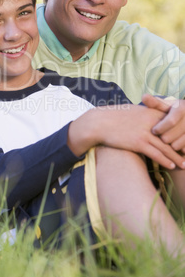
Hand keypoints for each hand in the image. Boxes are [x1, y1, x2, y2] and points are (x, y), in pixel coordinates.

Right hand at [68, 104, 184, 169]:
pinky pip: (156, 153)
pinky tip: (172, 166)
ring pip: (166, 147)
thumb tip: (152, 118)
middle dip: (182, 145)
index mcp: (150, 112)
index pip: (172, 122)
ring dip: (177, 157)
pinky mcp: (138, 142)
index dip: (181, 131)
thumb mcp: (132, 110)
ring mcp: (145, 132)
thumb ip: (145, 113)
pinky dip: (165, 160)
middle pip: (172, 135)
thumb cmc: (114, 117)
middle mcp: (150, 122)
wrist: (99, 123)